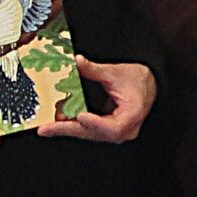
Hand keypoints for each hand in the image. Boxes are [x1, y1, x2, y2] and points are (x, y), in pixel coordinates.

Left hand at [39, 57, 157, 141]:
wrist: (149, 84)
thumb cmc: (138, 80)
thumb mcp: (116, 72)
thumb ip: (95, 69)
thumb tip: (77, 61)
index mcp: (132, 115)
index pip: (113, 127)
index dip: (95, 124)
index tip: (81, 116)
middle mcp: (125, 130)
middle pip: (95, 134)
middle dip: (69, 129)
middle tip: (47, 129)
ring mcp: (116, 132)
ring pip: (89, 134)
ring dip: (68, 129)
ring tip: (47, 126)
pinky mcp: (108, 130)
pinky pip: (89, 131)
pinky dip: (73, 126)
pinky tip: (58, 123)